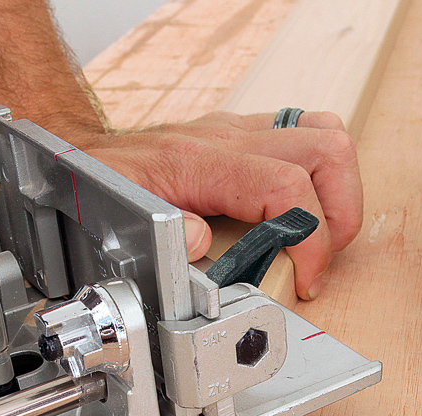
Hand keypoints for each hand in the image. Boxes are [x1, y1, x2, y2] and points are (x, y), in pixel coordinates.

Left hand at [82, 111, 363, 299]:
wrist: (81, 158)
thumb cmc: (99, 187)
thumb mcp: (119, 218)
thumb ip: (160, 232)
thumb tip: (198, 242)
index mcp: (200, 160)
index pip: (287, 184)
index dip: (312, 237)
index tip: (304, 277)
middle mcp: (227, 137)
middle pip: (325, 150)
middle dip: (341, 214)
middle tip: (320, 258)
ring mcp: (239, 132)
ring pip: (324, 135)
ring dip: (339, 191)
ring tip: (320, 235)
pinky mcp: (244, 136)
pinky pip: (304, 137)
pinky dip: (320, 176)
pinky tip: (301, 211)